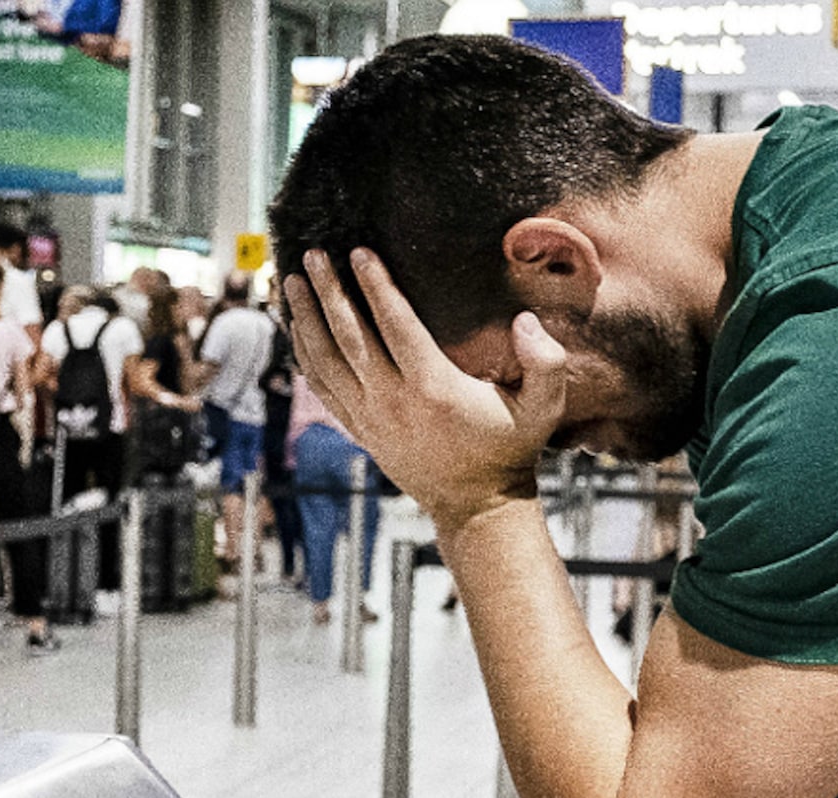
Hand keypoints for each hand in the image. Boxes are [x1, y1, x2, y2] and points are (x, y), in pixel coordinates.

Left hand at [284, 248, 565, 526]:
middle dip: (329, 292)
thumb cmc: (510, 450)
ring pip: (327, 362)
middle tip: (312, 255)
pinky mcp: (362, 431)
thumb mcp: (542, 408)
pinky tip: (297, 330)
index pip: (395, 325)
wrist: (477, 505)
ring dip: (307, 319)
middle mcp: (393, 402)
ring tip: (292, 283)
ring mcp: (372, 418)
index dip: (375, 286)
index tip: (358, 252)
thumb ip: (545, 362)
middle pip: (350, 337)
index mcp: (432, 388)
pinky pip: (324, 390)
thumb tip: (525, 321)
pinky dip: (306, 357)